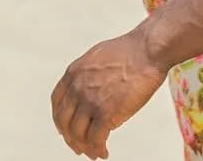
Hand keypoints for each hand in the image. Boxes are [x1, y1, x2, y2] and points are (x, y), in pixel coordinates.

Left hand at [51, 31, 165, 157]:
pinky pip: (95, 139)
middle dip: (70, 137)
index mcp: (73, 73)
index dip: (59, 119)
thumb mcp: (96, 57)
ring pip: (78, 134)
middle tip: (78, 147)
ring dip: (84, 147)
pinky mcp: (106, 114)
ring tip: (93, 153)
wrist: (146, 52)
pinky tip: (104, 152)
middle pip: (64, 121)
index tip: (64, 128)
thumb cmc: (129, 51)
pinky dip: (97, 150)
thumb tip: (88, 87)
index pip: (57, 102)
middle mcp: (77, 88)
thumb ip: (87, 74)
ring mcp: (90, 102)